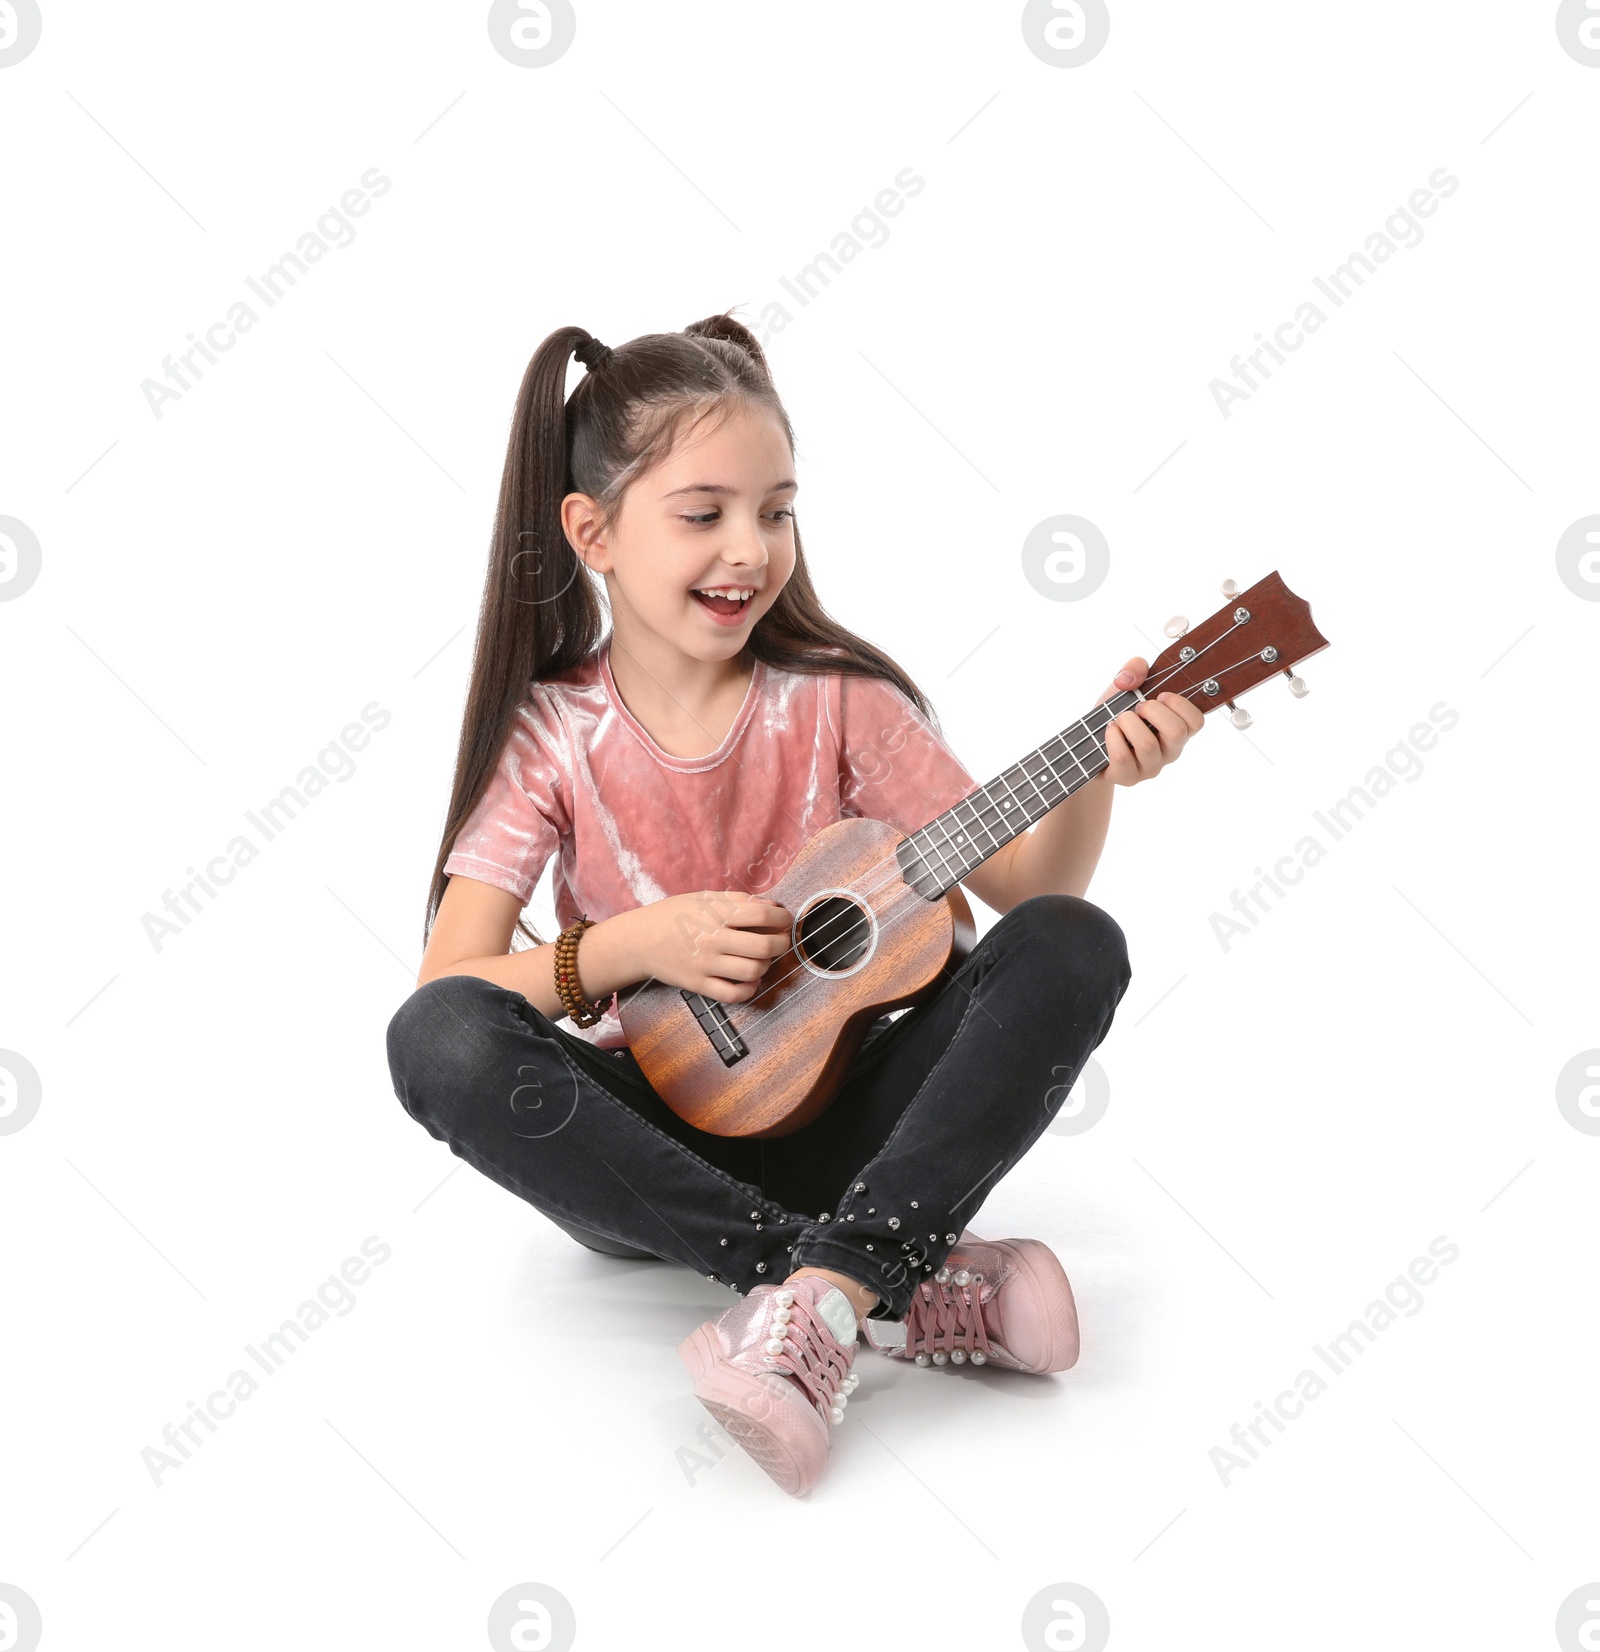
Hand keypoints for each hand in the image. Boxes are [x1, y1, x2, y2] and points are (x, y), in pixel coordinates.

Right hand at [634, 890, 792, 1003]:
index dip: (782, 917)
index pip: (761, 913)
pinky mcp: (699, 985)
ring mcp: (706, 965)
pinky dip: (750, 989)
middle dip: (782, 943)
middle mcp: (713, 939)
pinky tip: (750, 979)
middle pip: (764, 946)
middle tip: (780, 939)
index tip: (785, 919)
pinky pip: (735, 994)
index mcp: (715, 914)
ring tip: (761, 958)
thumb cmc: (673, 916)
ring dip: (766, 965)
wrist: (638, 941)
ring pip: (753, 971)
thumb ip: (738, 900)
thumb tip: (772, 905)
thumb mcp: (703, 898)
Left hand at [1097, 657, 1204, 785]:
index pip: (1196, 722)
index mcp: (1177, 729)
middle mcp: (1169, 751)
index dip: (1180, 704)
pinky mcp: (1128, 777)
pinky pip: (1123, 756)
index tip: (1161, 695)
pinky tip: (1109, 730)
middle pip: (1176, 732)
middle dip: (1153, 711)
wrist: (1090, 741)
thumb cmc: (1116, 714)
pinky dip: (1112, 737)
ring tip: (1120, 719)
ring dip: (1128, 722)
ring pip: (1147, 745)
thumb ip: (1134, 669)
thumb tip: (1132, 675)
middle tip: (1138, 706)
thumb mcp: (1124, 687)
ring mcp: (1150, 767)